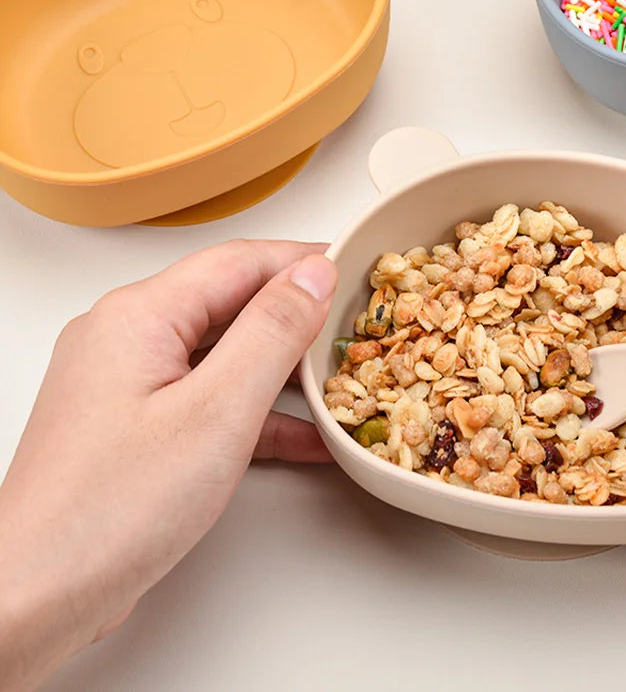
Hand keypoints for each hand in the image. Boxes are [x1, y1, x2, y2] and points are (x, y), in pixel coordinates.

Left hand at [0, 240, 337, 691]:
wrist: (34, 599)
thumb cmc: (108, 511)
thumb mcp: (216, 412)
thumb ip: (272, 332)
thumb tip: (313, 275)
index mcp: (139, 315)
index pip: (240, 261)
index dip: (305, 260)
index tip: (357, 266)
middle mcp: (127, 336)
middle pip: (231, 303)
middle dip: (299, 315)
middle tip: (357, 323)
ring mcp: (128, 382)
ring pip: (224, 353)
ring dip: (283, 367)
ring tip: (340, 376)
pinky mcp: (136, 425)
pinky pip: (209, 397)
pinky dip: (256, 411)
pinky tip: (305, 435)